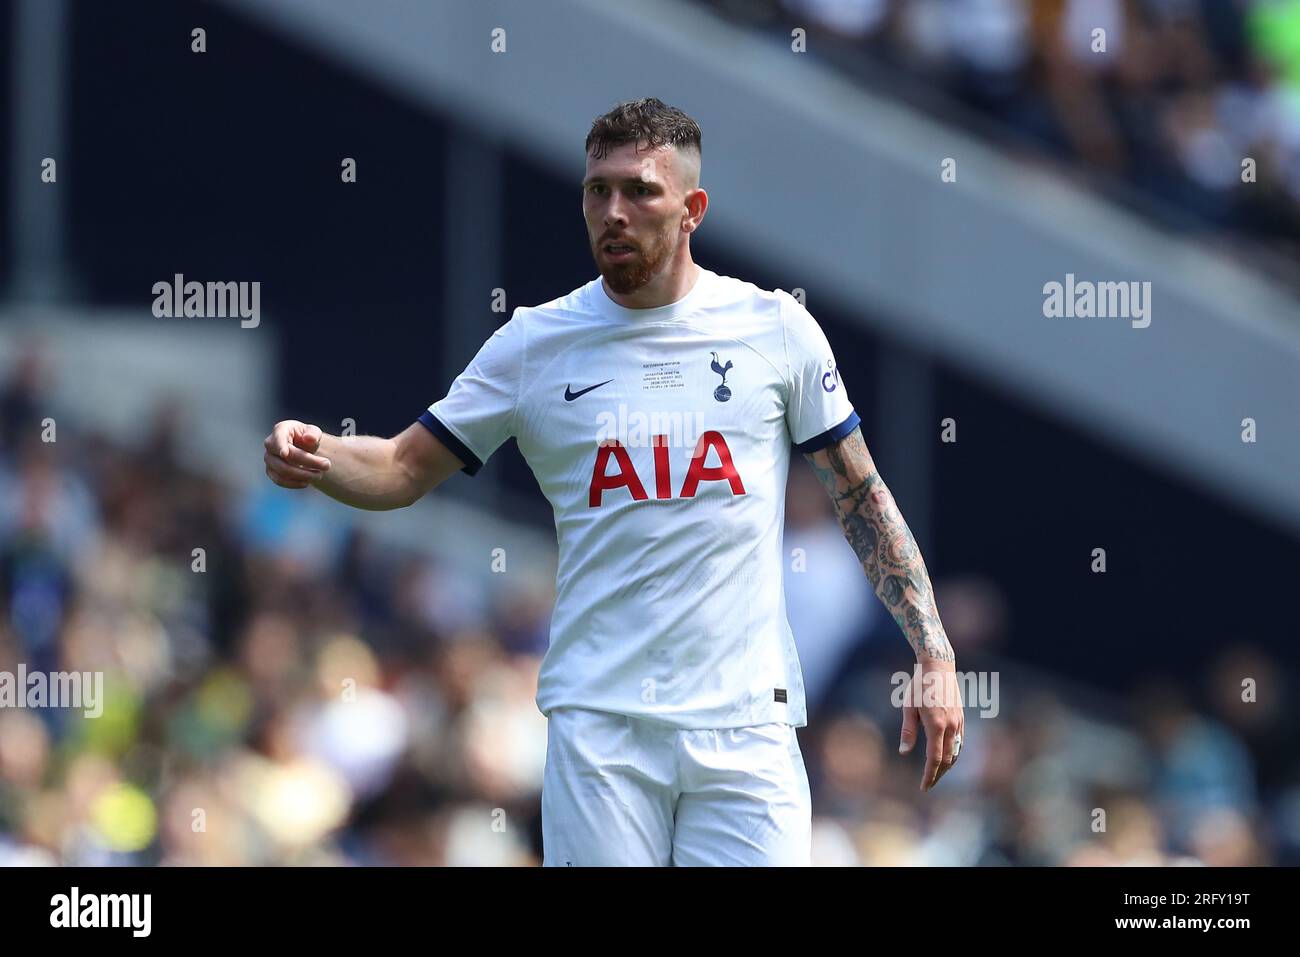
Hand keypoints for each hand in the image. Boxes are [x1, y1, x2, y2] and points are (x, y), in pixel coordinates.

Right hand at [263, 420, 330, 488]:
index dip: (280, 446)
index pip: (278, 438)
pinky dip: (294, 484)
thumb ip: (313, 434)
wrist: (302, 448)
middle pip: (286, 457)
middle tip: (327, 465)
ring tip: (319, 475)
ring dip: (303, 475)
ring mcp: (269, 459)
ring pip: (282, 471)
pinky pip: (279, 480)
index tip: (285, 454)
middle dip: (308, 462)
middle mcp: (270, 444)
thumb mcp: (314, 432)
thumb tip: (309, 439)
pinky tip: (307, 482)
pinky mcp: (271, 471)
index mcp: (281, 430)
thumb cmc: (307, 437)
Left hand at [898, 656, 964, 791]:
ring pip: (956, 752)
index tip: (924, 787)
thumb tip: (904, 752)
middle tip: (928, 785)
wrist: (938, 666)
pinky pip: (960, 742)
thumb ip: (908, 731)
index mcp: (936, 725)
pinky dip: (954, 754)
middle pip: (947, 759)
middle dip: (938, 774)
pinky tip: (947, 758)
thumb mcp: (908, 707)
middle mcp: (951, 726)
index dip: (929, 775)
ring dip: (947, 766)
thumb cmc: (919, 686)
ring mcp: (958, 722)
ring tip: (937, 775)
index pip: (934, 759)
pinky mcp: (961, 718)